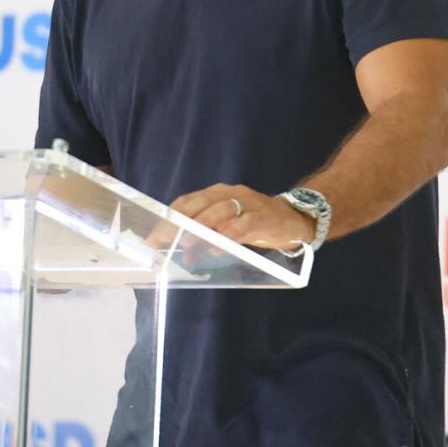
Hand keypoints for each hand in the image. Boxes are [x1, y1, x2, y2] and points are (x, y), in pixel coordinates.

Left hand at [170, 183, 314, 252]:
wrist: (293, 218)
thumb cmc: (254, 222)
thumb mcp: (227, 224)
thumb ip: (207, 234)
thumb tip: (184, 253)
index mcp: (216, 193)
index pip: (187, 202)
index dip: (169, 218)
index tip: (154, 236)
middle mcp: (229, 193)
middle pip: (199, 206)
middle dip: (179, 224)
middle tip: (164, 242)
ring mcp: (247, 203)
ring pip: (220, 212)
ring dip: (202, 229)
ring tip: (188, 245)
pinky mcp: (263, 217)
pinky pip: (243, 225)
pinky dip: (229, 236)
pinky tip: (218, 248)